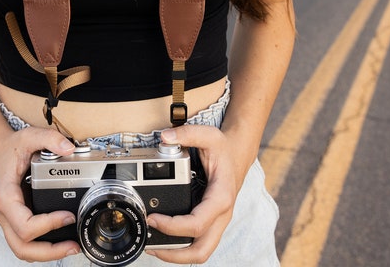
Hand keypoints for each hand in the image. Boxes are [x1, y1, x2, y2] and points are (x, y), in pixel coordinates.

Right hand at [0, 127, 80, 260]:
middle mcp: (3, 213)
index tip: (68, 216)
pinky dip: (42, 247)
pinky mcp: (14, 220)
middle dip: (49, 252)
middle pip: (22, 247)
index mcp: (5, 197)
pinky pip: (25, 242)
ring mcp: (7, 219)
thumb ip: (49, 139)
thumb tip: (69, 149)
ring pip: (22, 250)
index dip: (48, 225)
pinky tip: (60, 240)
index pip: (24, 225)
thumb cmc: (11, 147)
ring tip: (71, 247)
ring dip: (46, 254)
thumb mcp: (29, 136)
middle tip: (73, 246)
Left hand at [145, 125, 239, 263]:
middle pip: (201, 251)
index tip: (153, 218)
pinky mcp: (211, 220)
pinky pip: (198, 241)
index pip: (197, 224)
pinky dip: (181, 244)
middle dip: (175, 255)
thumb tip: (165, 138)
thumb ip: (187, 134)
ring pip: (201, 251)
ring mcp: (217, 220)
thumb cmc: (224, 147)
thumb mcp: (208, 135)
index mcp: (221, 198)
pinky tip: (163, 236)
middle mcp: (221, 214)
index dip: (173, 226)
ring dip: (177, 255)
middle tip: (150, 246)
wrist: (238, 153)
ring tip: (153, 247)